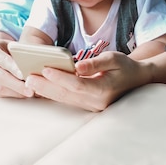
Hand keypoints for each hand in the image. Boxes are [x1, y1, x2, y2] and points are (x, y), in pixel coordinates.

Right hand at [0, 31, 34, 97]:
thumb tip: (34, 63)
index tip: (23, 75)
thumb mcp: (11, 46)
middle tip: (29, 89)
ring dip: (14, 92)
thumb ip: (19, 53)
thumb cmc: (5, 51)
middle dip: (16, 84)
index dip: (13, 68)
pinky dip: (9, 95)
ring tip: (27, 93)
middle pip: (0, 76)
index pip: (2, 60)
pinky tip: (19, 94)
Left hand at [24, 45, 165, 110]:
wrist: (137, 80)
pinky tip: (42, 85)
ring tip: (30, 81)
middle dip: (46, 86)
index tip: (45, 69)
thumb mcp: (114, 58)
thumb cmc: (125, 66)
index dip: (60, 77)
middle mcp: (97, 101)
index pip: (77, 84)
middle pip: (67, 94)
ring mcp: (92, 106)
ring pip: (65, 99)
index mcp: (104, 89)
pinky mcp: (88, 105)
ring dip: (47, 90)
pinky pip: (68, 99)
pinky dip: (54, 92)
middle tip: (28, 78)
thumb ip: (96, 63)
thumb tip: (78, 66)